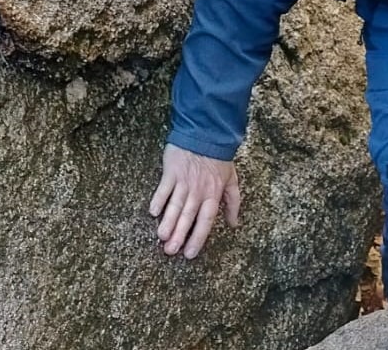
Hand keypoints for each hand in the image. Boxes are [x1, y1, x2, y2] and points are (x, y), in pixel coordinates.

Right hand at [150, 143, 240, 258]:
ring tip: (162, 237)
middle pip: (189, 216)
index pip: (207, 220)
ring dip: (168, 221)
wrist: (207, 134)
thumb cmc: (218, 159)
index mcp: (213, 194)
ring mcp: (185, 181)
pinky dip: (159, 199)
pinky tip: (153, 212)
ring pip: (176, 205)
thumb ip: (233, 202)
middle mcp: (199, 190)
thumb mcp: (232, 179)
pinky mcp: (172, 172)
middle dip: (180, 235)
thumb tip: (234, 224)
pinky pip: (164, 188)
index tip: (190, 253)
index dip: (199, 237)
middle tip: (171, 251)